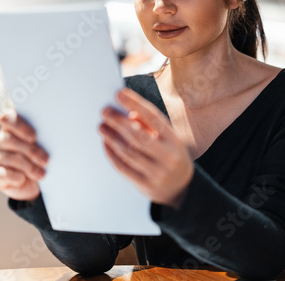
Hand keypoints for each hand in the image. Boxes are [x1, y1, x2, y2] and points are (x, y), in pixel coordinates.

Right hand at [0, 110, 48, 201]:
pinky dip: (16, 177)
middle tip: (45, 160)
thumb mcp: (46, 148)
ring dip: (28, 167)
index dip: (19, 126)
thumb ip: (44, 139)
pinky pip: (3, 173)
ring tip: (41, 174)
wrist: (36, 182)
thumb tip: (53, 138)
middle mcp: (1, 140)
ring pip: (9, 158)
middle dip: (30, 150)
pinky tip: (24, 179)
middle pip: (9, 139)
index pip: (8, 118)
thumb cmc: (41, 159)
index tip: (34, 137)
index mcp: (13, 128)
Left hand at [99, 88, 193, 208]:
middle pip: (139, 136)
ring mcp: (157, 173)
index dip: (136, 104)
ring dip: (112, 137)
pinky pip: (124, 167)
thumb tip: (129, 113)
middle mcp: (168, 157)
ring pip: (129, 152)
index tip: (120, 94)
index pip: (154, 118)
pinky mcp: (145, 186)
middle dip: (119, 122)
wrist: (182, 189)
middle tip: (105, 111)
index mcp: (175, 141)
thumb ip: (151, 126)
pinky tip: (106, 143)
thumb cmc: (171, 156)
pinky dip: (112, 154)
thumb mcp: (169, 139)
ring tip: (102, 127)